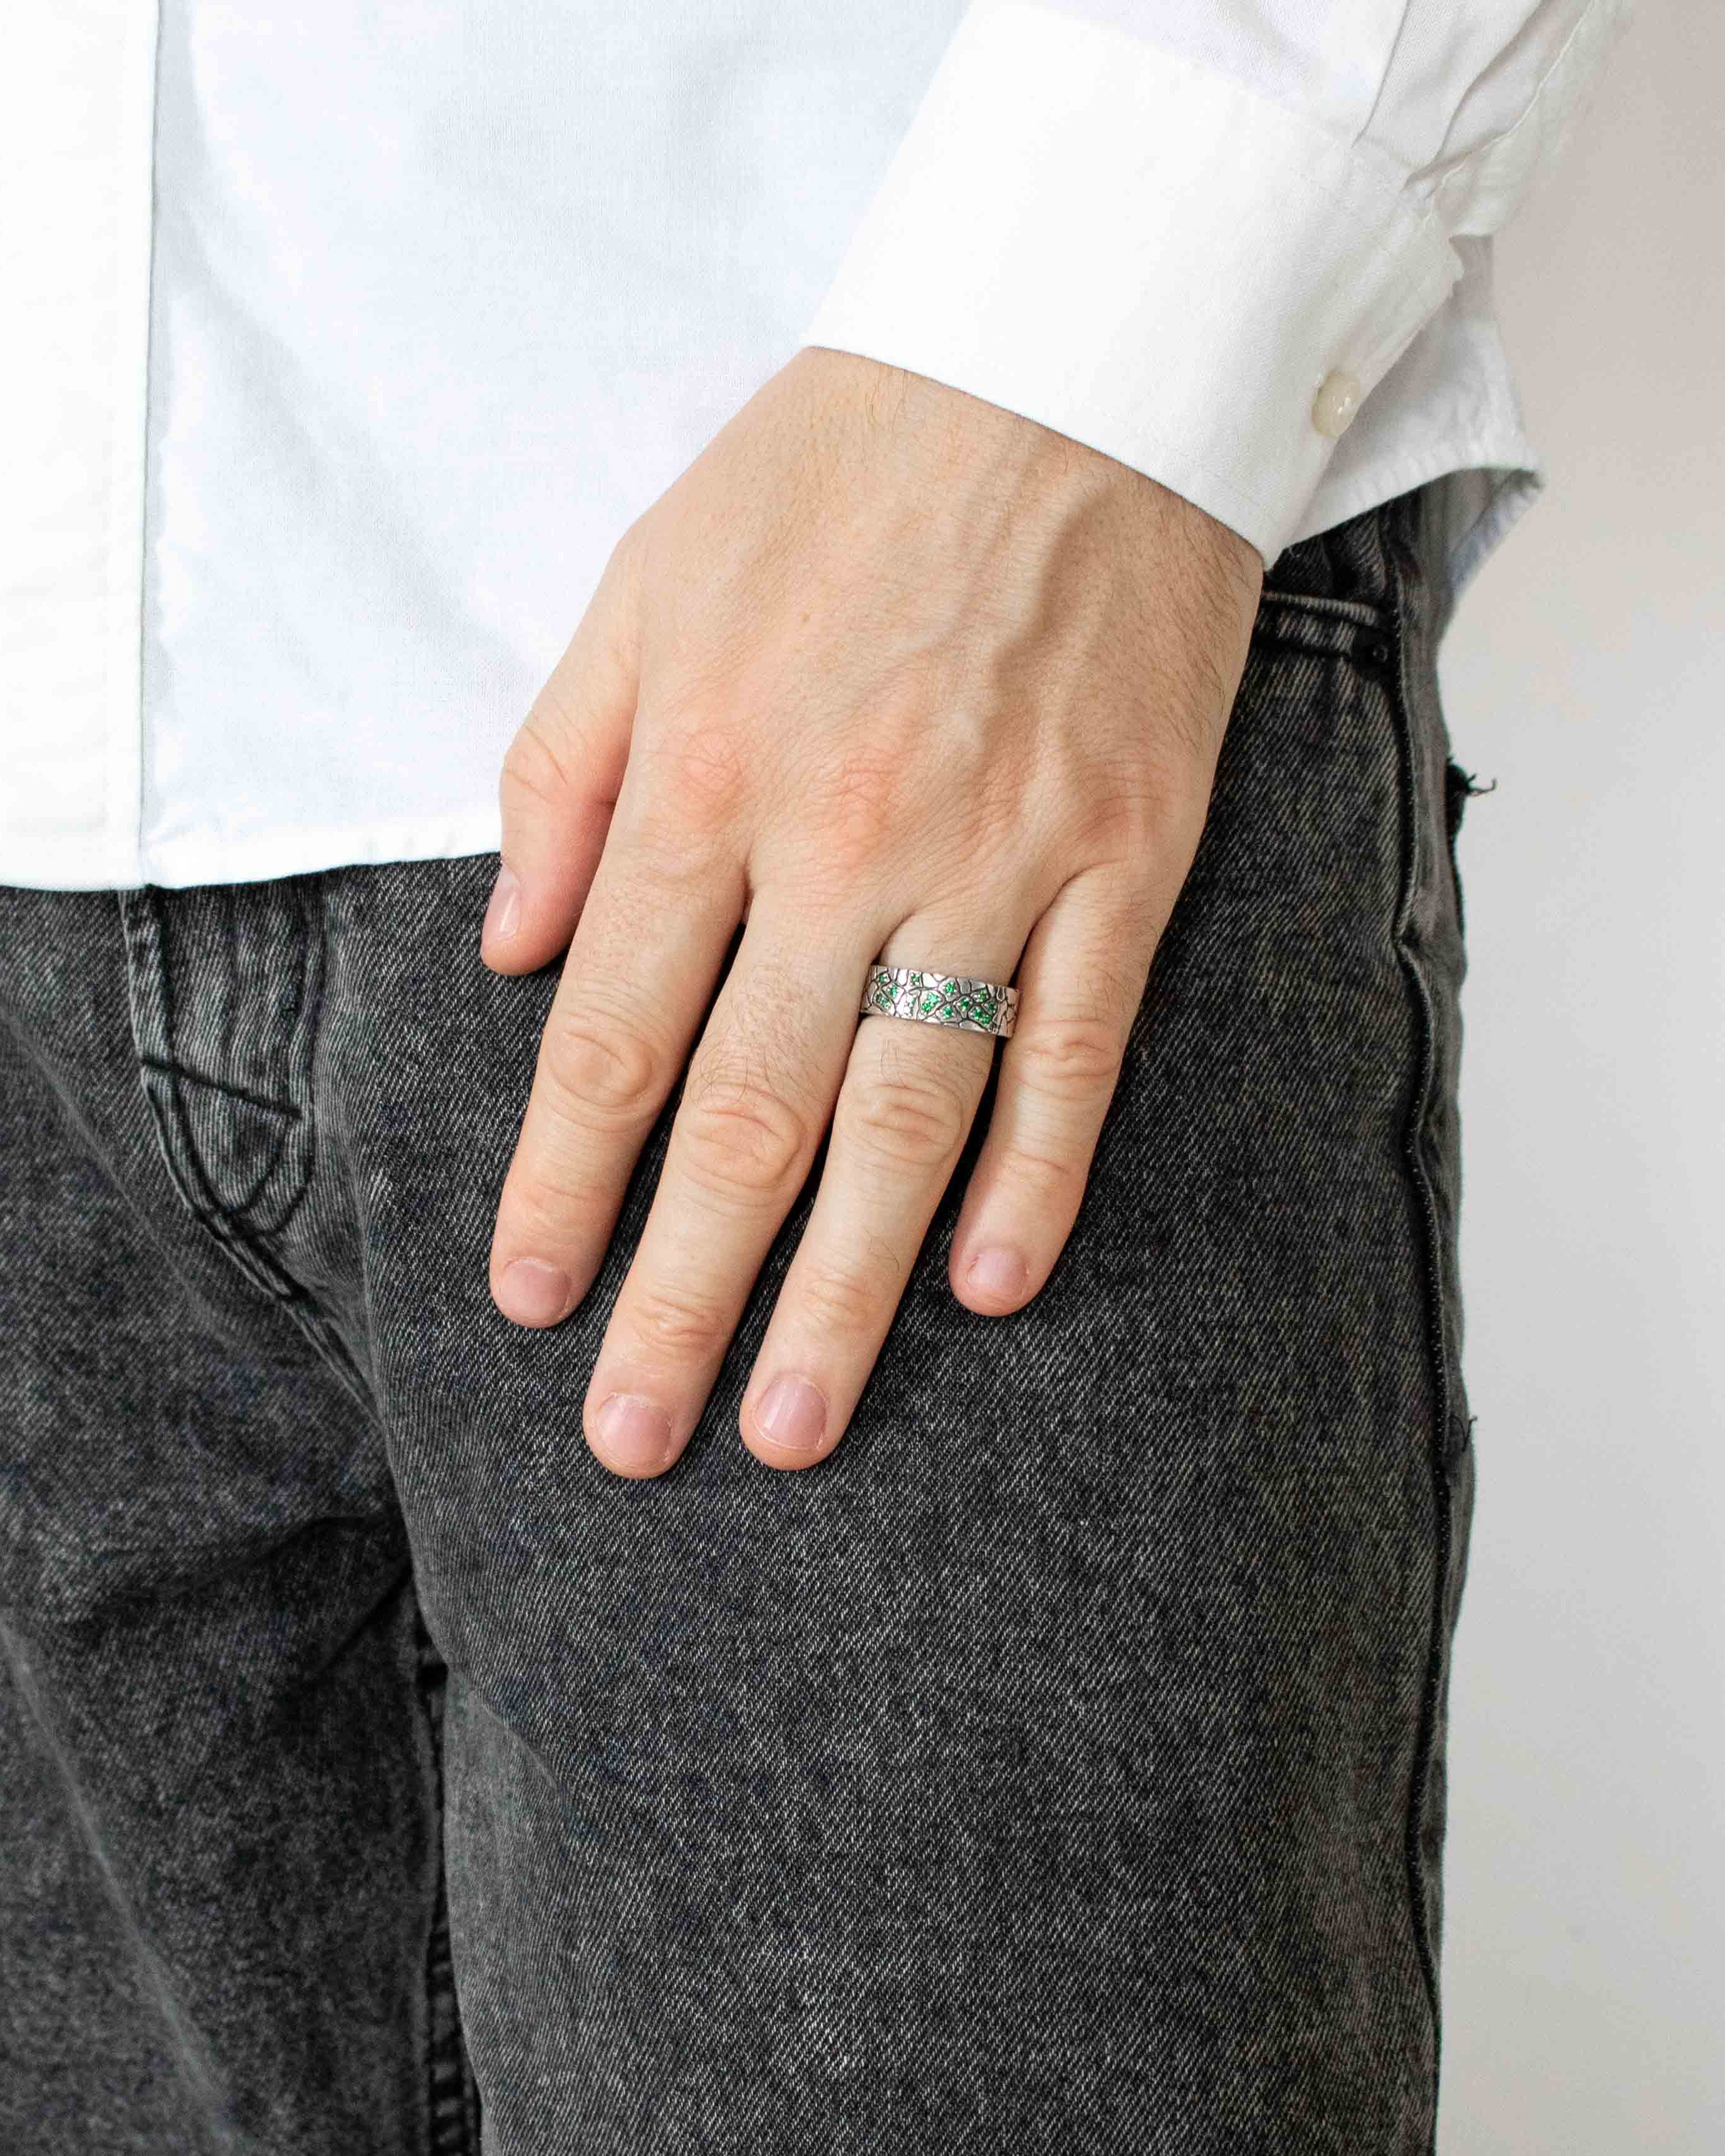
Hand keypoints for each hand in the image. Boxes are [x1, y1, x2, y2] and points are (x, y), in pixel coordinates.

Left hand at [482, 348, 1261, 1476]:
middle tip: (637, 1438)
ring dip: (846, 1288)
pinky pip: (1077, 1046)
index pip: (615, 1033)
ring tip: (793, 1421)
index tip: (531, 1300)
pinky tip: (988, 1287)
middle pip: (750, 1115)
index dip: (564, 1182)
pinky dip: (1036, 1172)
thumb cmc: (836, 474)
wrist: (1066, 361)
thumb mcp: (643, 587)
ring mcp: (1000, 855)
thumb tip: (508, 956)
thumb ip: (563, 774)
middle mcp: (846, 840)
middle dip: (681, 1292)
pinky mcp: (1127, 856)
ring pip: (907, 1116)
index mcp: (712, 776)